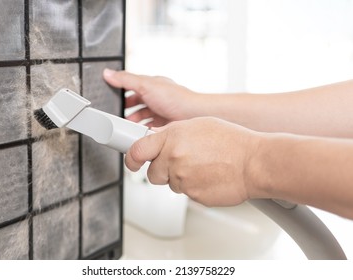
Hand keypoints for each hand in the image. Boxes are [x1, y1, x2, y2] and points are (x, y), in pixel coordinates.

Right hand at [103, 69, 197, 126]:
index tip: (112, 99)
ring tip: (127, 126)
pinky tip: (138, 133)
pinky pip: (149, 128)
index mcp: (151, 86)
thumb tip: (108, 73)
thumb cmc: (175, 98)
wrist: (193, 115)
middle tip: (118, 117)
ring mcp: (160, 112)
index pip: (132, 87)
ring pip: (142, 117)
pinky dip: (142, 131)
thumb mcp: (145, 85)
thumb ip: (125, 80)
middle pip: (136, 104)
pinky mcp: (164, 125)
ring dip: (134, 122)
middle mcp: (156, 98)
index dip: (121, 93)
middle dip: (126, 110)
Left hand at [125, 117, 260, 206]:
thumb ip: (173, 132)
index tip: (132, 161)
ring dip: (180, 178)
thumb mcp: (199, 125)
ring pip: (170, 183)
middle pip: (152, 173)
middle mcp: (173, 158)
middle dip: (162, 170)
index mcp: (172, 137)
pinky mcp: (192, 195)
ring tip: (202, 167)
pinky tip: (208, 177)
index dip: (131, 158)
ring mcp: (182, 179)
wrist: (254, 163)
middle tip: (180, 163)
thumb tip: (158, 137)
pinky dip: (194, 186)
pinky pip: (186, 192)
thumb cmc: (233, 142)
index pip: (137, 150)